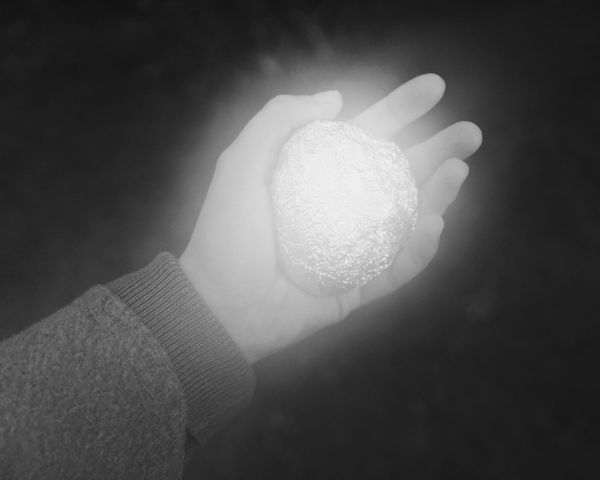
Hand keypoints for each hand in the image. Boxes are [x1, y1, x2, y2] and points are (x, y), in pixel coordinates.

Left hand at [180, 74, 481, 362]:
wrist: (219, 308)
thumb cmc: (227, 234)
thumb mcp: (241, 163)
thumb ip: (280, 118)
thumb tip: (337, 97)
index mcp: (317, 176)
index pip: (366, 135)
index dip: (401, 110)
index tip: (436, 88)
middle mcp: (341, 208)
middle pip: (399, 173)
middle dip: (438, 150)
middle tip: (470, 134)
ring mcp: (354, 249)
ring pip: (408, 218)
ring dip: (440, 195)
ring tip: (458, 170)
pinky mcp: (358, 287)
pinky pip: (398, 269)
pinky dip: (419, 250)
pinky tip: (434, 224)